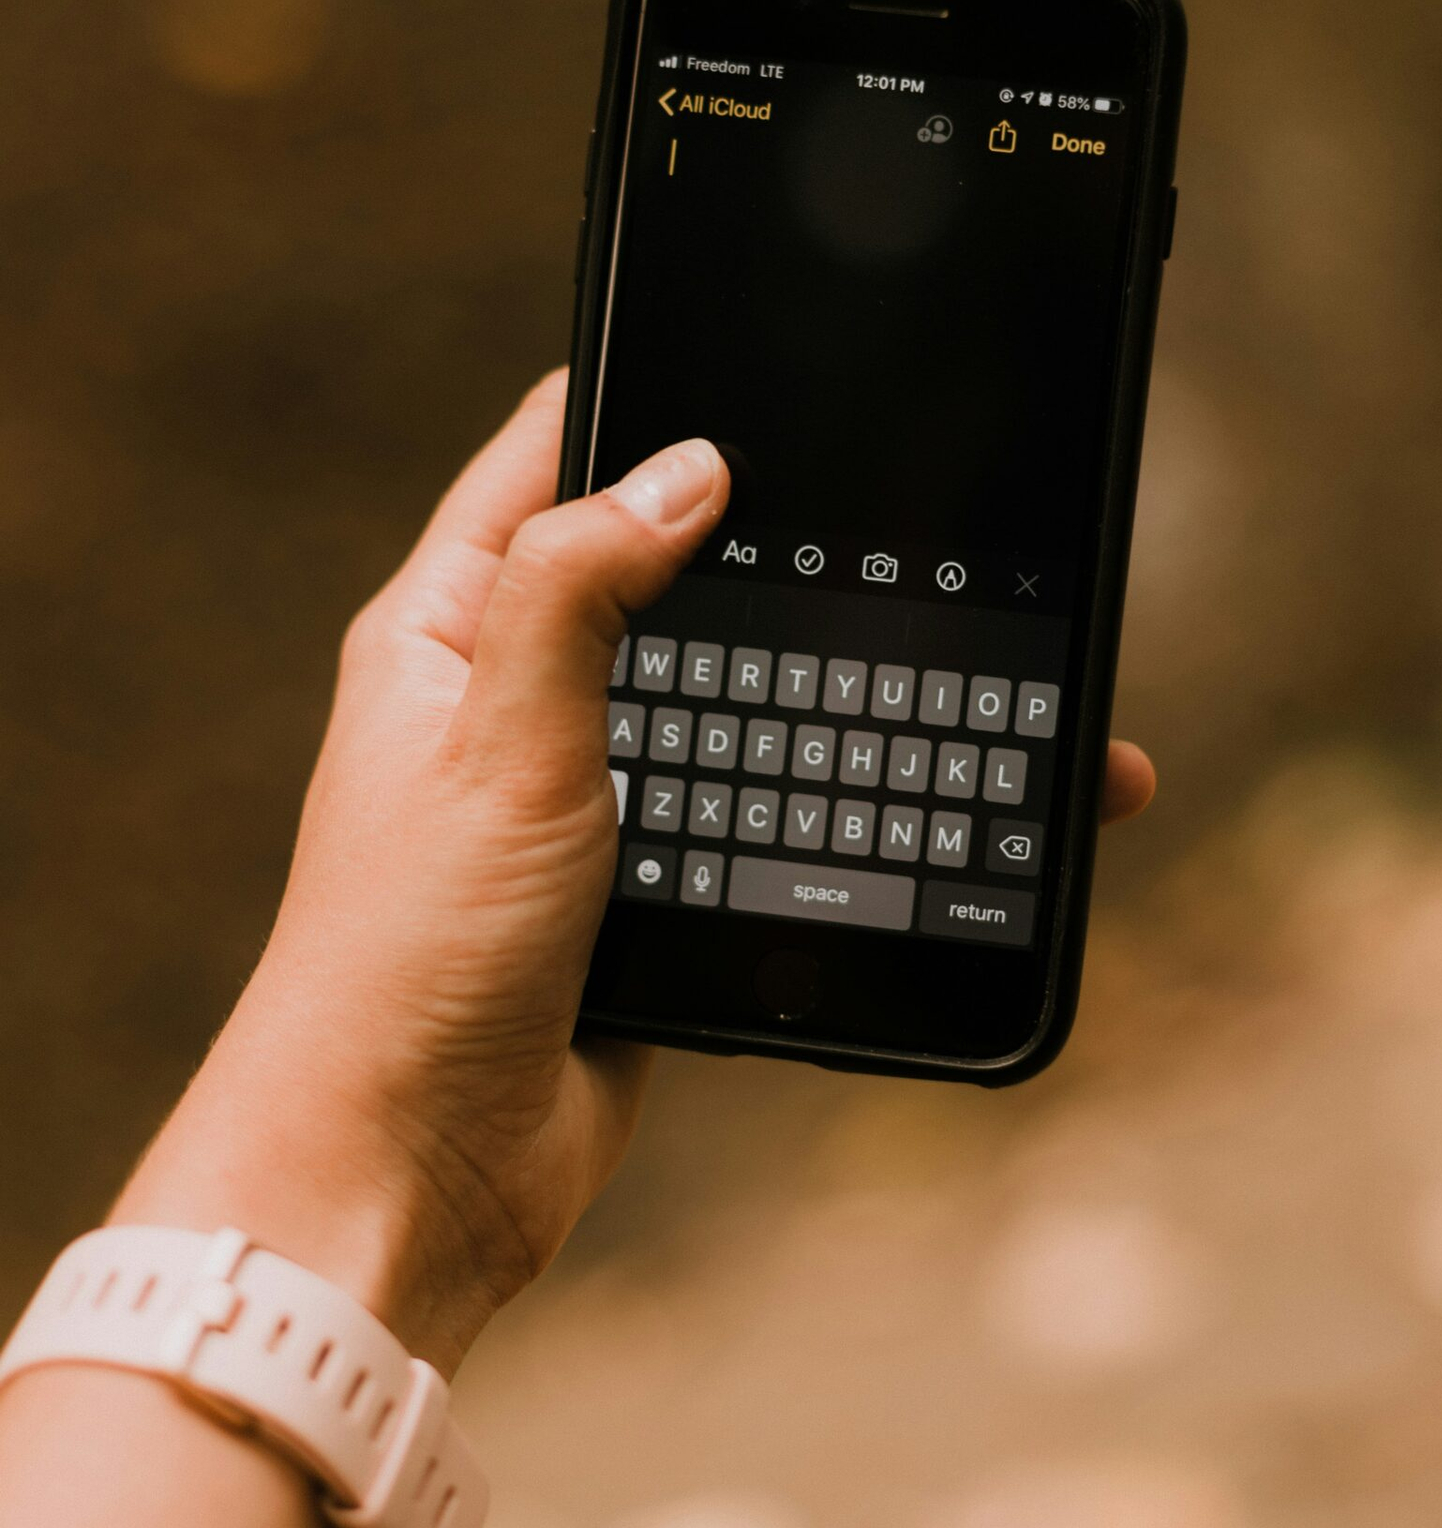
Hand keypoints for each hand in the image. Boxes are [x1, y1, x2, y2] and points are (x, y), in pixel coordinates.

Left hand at [116, 372, 1155, 1373]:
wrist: (411, 1178)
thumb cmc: (406, 960)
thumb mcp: (497, 742)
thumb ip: (581, 592)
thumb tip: (686, 467)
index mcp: (450, 631)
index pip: (549, 462)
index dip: (640, 399)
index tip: (750, 349)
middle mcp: (517, 701)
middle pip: (667, 580)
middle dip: (775, 550)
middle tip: (902, 509)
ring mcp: (588, 800)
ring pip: (729, 701)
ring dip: (820, 683)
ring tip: (949, 657)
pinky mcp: (647, 895)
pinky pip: (753, 815)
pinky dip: (825, 797)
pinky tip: (911, 790)